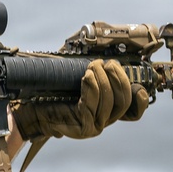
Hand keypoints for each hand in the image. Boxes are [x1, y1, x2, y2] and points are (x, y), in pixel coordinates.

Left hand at [12, 59, 149, 139]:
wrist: (32, 109)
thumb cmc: (54, 90)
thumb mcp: (77, 73)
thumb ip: (93, 63)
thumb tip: (104, 44)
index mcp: (107, 109)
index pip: (133, 111)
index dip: (140, 99)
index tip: (137, 84)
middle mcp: (104, 120)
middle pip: (124, 102)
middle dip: (119, 79)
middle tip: (108, 63)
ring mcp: (94, 126)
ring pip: (109, 103)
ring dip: (103, 80)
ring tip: (92, 66)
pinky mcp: (82, 127)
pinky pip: (92, 106)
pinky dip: (92, 88)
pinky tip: (87, 77)